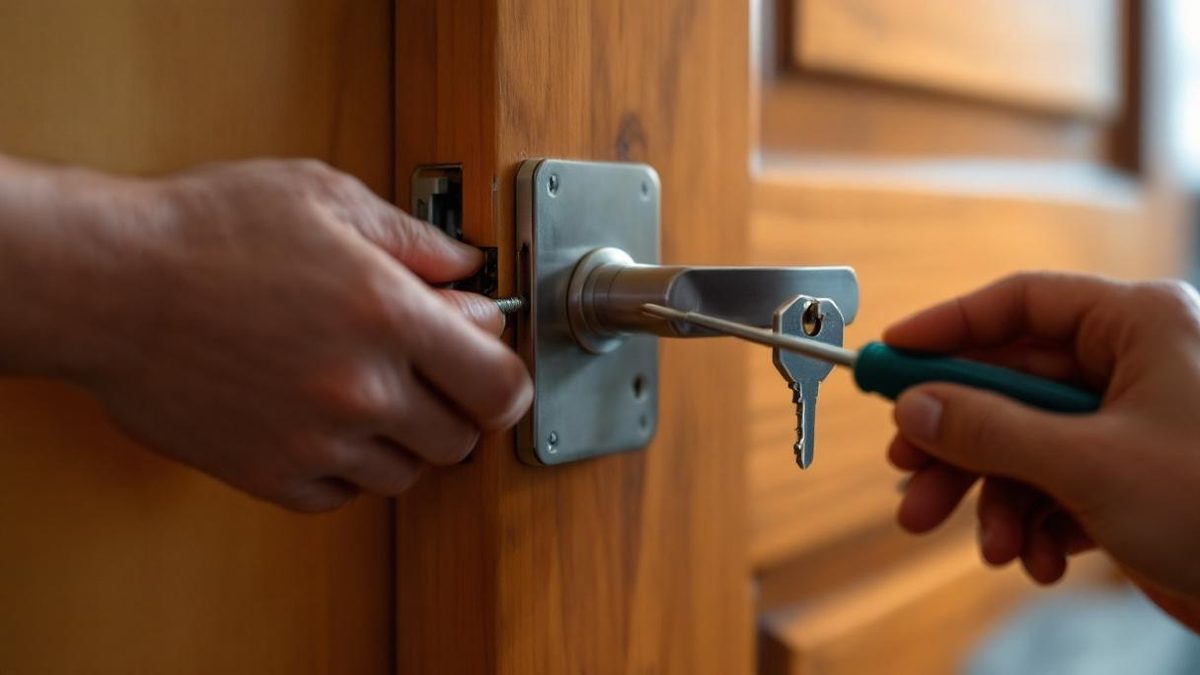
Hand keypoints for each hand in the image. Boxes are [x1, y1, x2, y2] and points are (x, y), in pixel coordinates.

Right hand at [0, 157, 530, 510]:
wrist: (106, 285)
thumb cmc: (205, 230)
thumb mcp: (324, 196)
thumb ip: (412, 238)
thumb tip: (466, 270)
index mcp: (389, 316)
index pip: (500, 386)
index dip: (507, 377)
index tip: (490, 362)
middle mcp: (361, 390)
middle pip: (460, 438)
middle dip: (456, 404)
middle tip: (428, 371)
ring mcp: (315, 442)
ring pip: (405, 473)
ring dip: (403, 438)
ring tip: (368, 391)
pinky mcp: (269, 475)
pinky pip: (342, 496)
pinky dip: (346, 468)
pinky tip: (324, 423)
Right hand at [883, 272, 1199, 629]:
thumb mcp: (1088, 464)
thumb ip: (988, 429)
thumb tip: (914, 406)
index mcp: (1140, 325)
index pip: (1020, 302)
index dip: (947, 328)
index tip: (891, 356)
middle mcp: (1135, 364)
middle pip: (1011, 383)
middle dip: (959, 443)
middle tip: (908, 475)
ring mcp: (1133, 422)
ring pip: (1027, 442)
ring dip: (995, 498)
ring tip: (986, 545)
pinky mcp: (1134, 476)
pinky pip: (1057, 484)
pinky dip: (1035, 523)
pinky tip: (1037, 558)